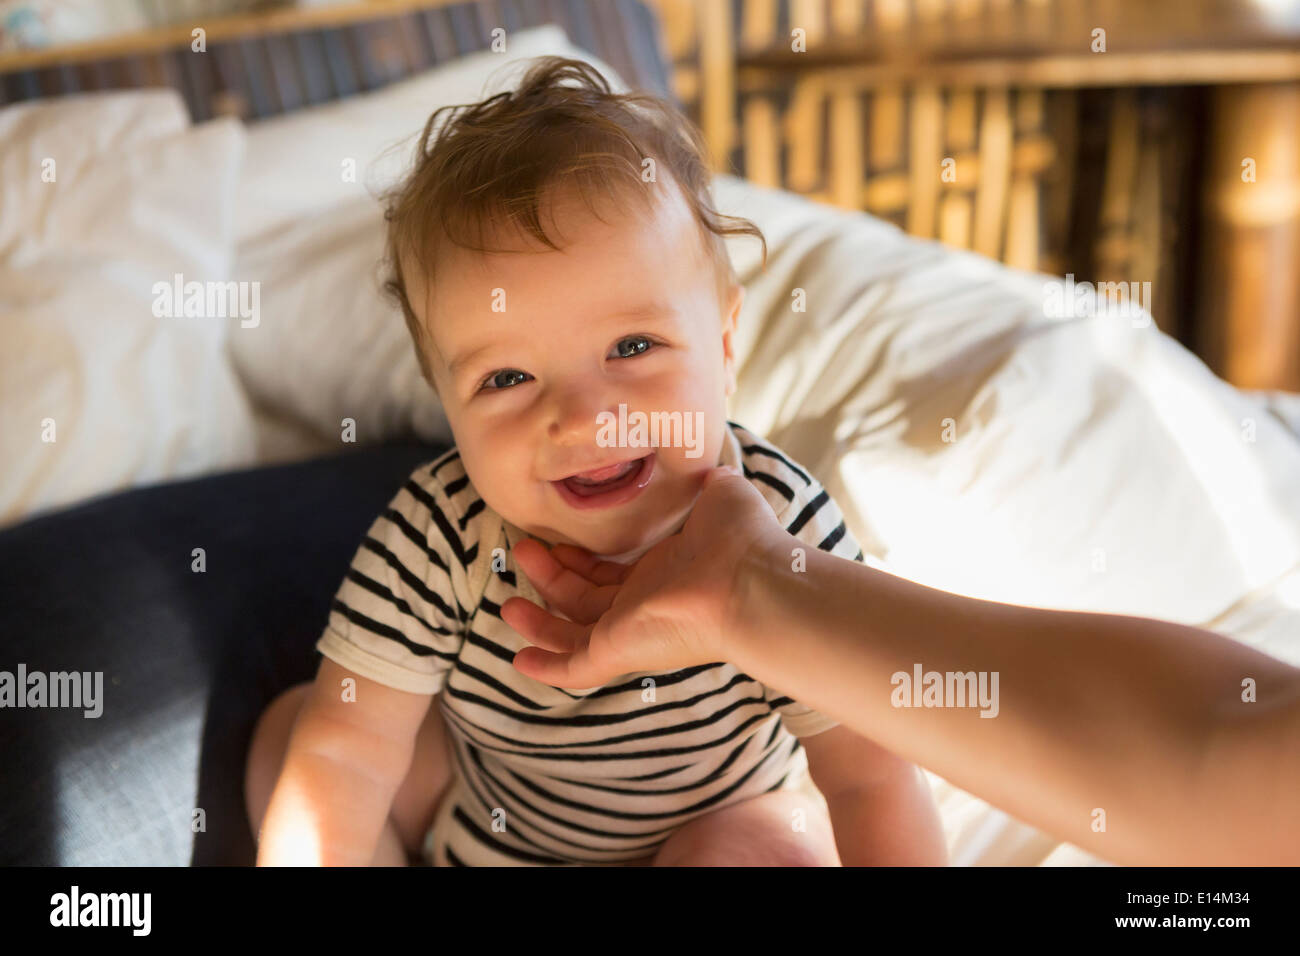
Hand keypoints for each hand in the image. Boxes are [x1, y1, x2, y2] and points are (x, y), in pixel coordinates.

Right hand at [500, 465, 783, 687]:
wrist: (753, 581)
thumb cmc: (742, 539)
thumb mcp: (721, 496)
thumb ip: (708, 484)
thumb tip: (709, 469)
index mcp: (665, 575)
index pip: (615, 575)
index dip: (583, 560)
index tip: (558, 541)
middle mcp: (646, 607)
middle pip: (587, 601)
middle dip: (552, 577)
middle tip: (524, 550)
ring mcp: (631, 632)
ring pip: (573, 633)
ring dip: (538, 619)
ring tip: (507, 600)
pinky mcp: (619, 651)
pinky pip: (575, 668)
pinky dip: (546, 666)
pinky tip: (517, 658)